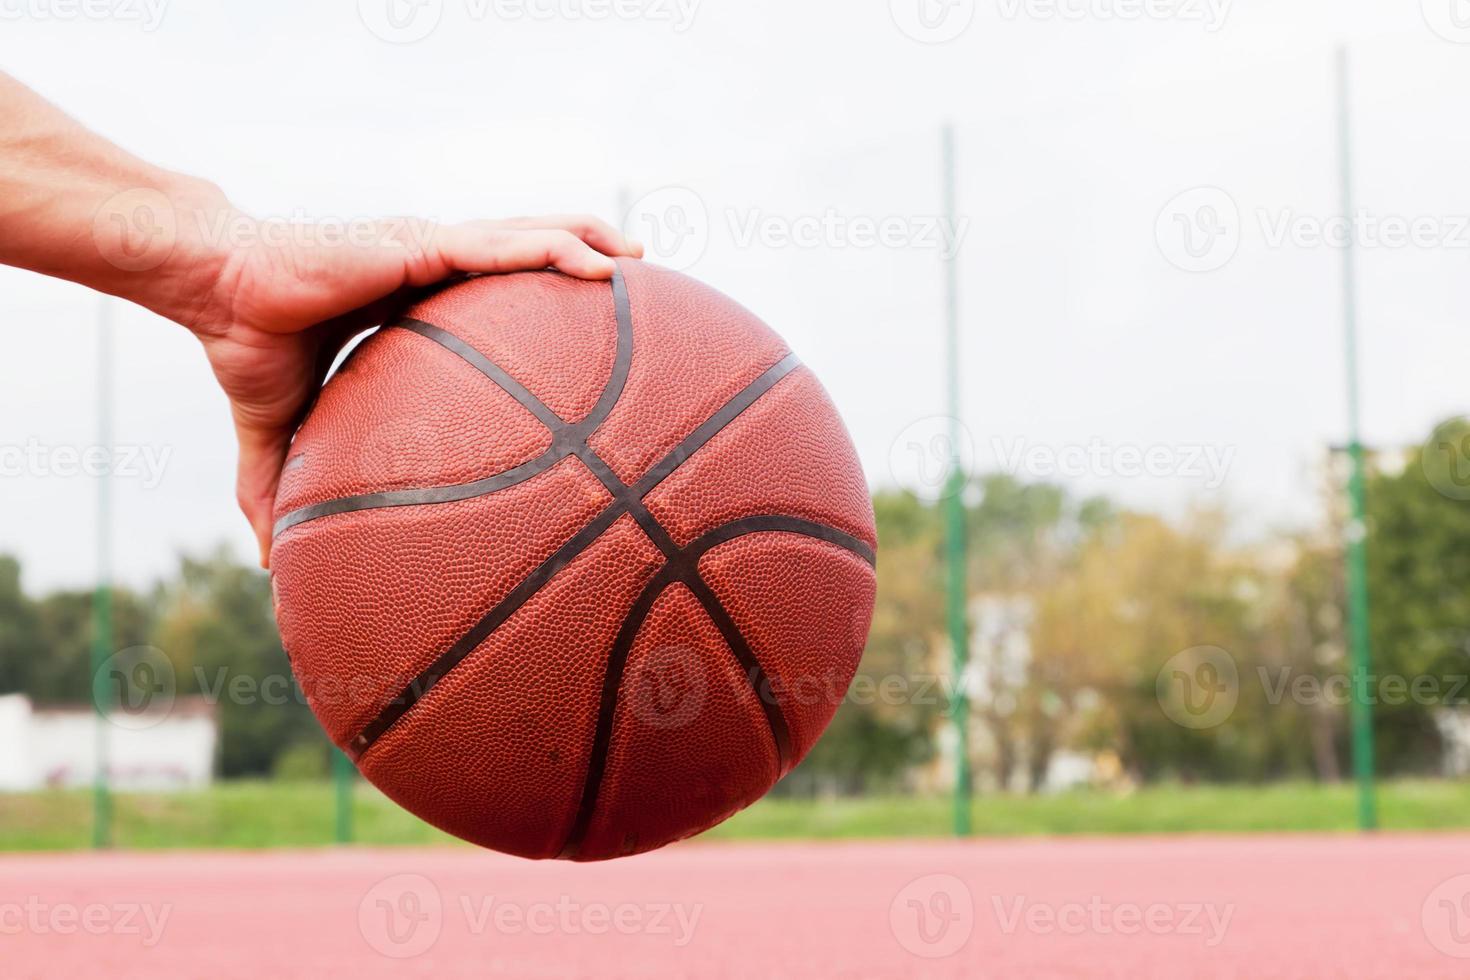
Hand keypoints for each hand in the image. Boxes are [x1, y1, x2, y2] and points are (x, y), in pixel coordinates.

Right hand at [168, 197, 642, 567]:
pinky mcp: (424, 242)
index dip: (536, 299)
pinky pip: (506, 245)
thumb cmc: (246, 349)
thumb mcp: (276, 433)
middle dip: (582, 263)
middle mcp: (432, 268)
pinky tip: (604, 264)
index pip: (489, 295)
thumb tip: (268, 567)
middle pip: (524, 257)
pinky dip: (558, 249)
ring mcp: (433, 249)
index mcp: (412, 301)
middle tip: (640, 292)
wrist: (213, 295)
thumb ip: (281, 491)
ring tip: (643, 260)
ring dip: (588, 242)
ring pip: (529, 238)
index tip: (587, 334)